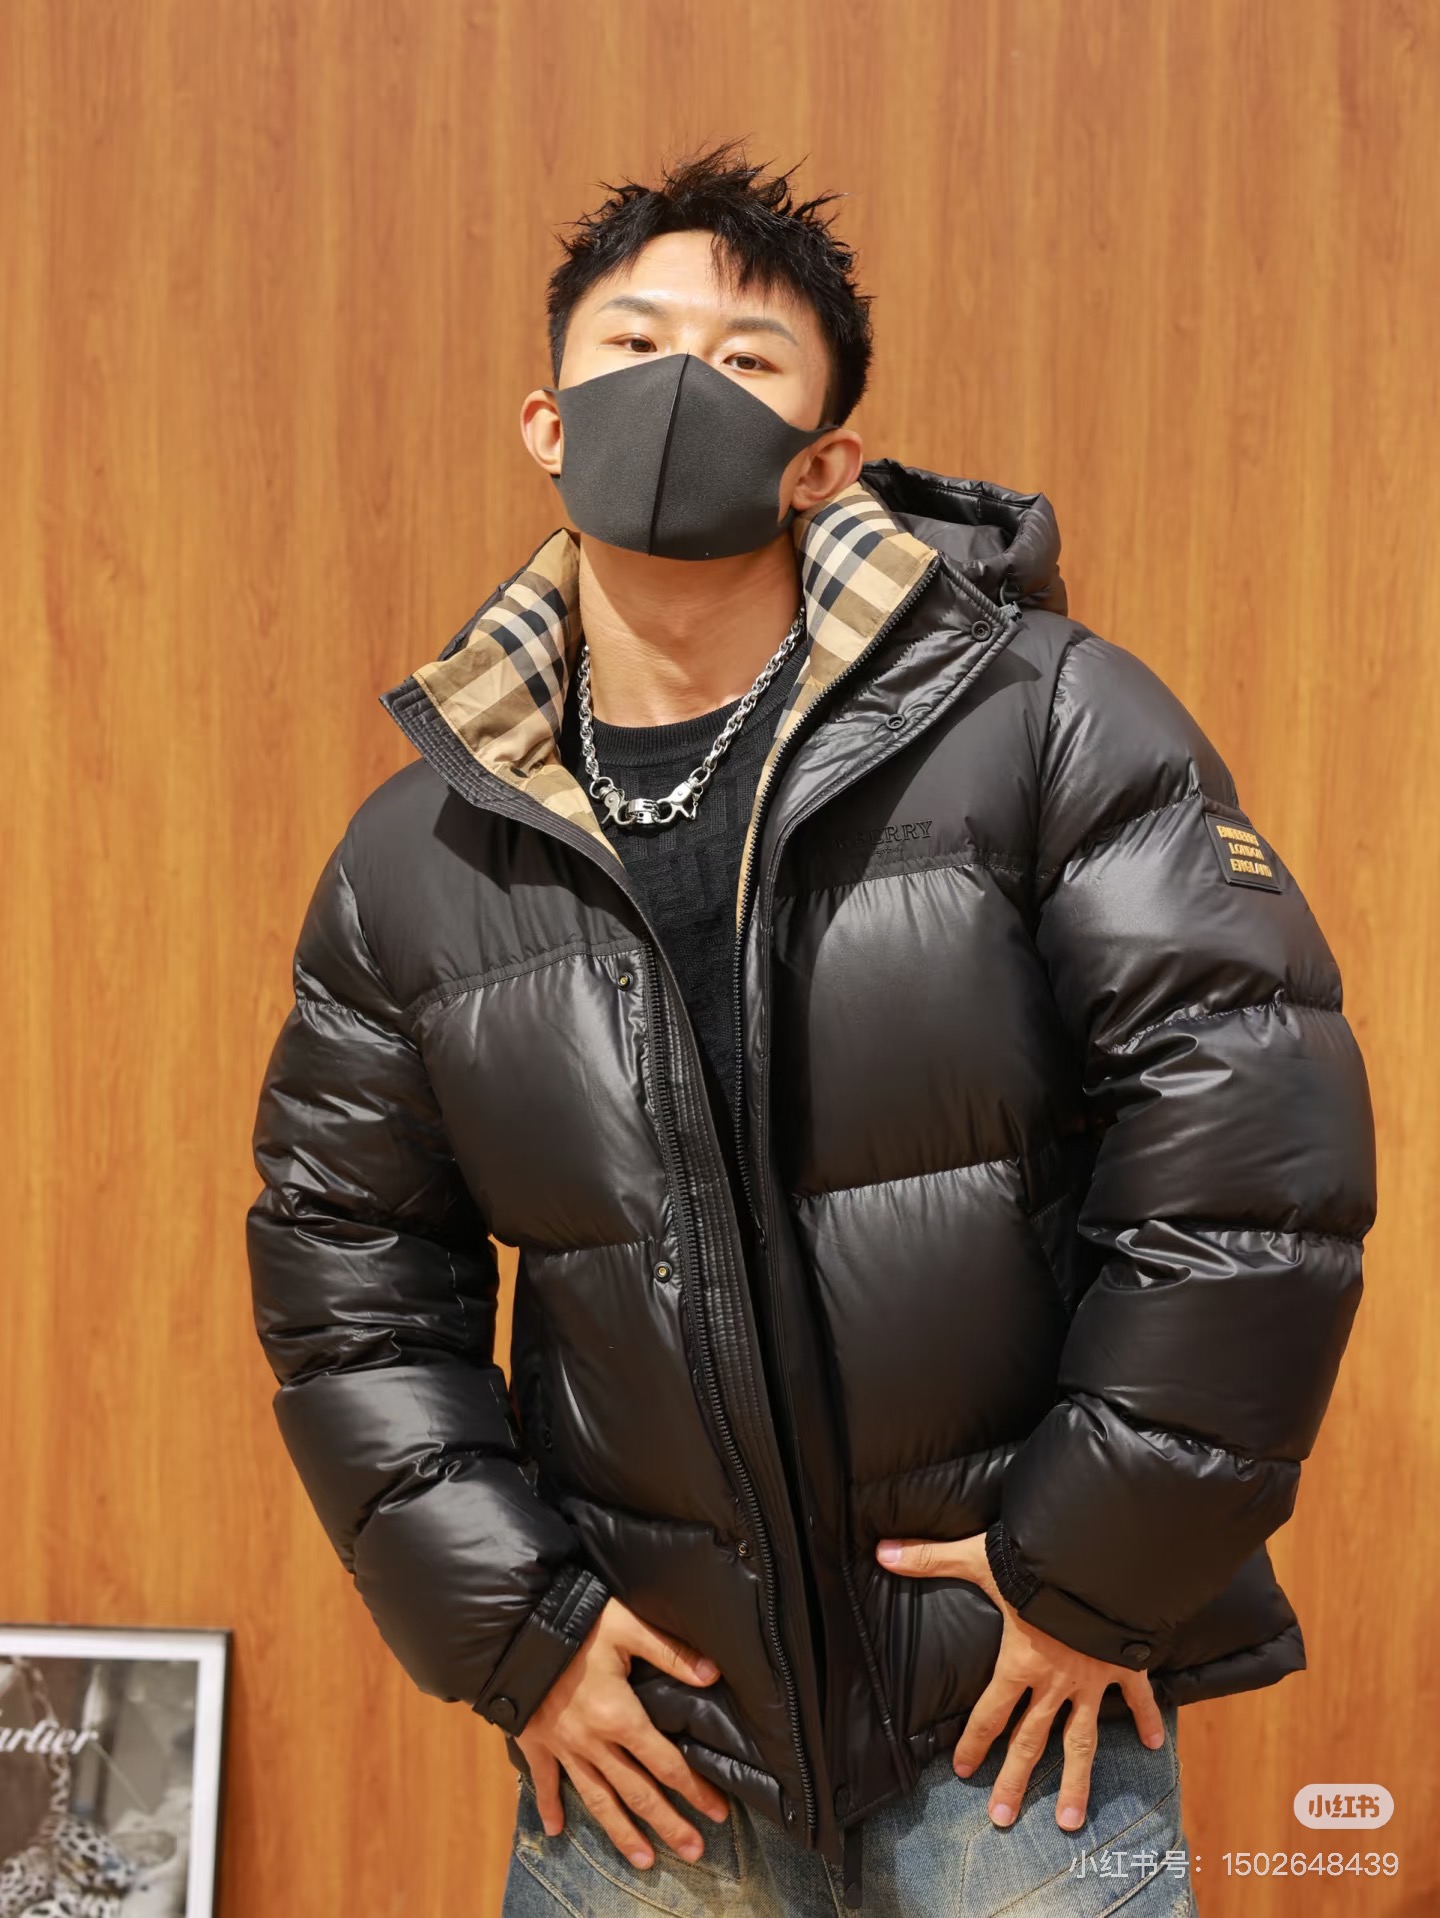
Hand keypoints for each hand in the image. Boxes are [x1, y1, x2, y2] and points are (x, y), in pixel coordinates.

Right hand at [515, 1596, 731, 1869]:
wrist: (513, 1632)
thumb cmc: (575, 1625)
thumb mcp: (627, 1627)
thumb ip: (670, 1653)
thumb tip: (712, 1674)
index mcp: (620, 1717)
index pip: (666, 1764)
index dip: (695, 1790)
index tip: (717, 1812)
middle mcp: (594, 1743)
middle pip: (638, 1792)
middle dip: (668, 1824)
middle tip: (693, 1851)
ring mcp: (564, 1748)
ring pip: (598, 1799)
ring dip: (622, 1833)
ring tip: (644, 1861)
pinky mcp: (537, 1743)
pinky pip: (544, 1782)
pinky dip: (549, 1807)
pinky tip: (556, 1832)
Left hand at [875, 1531, 1165, 1832]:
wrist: (1103, 1559)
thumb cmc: (1040, 1560)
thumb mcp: (980, 1557)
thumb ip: (931, 1558)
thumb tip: (881, 1551)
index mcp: (1019, 1662)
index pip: (989, 1713)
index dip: (973, 1742)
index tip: (962, 1771)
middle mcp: (1054, 1681)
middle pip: (1031, 1741)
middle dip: (1014, 1780)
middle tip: (1002, 1819)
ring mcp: (1092, 1678)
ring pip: (1083, 1741)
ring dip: (1076, 1783)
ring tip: (1069, 1823)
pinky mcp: (1123, 1664)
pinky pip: (1137, 1697)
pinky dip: (1149, 1719)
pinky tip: (1155, 1746)